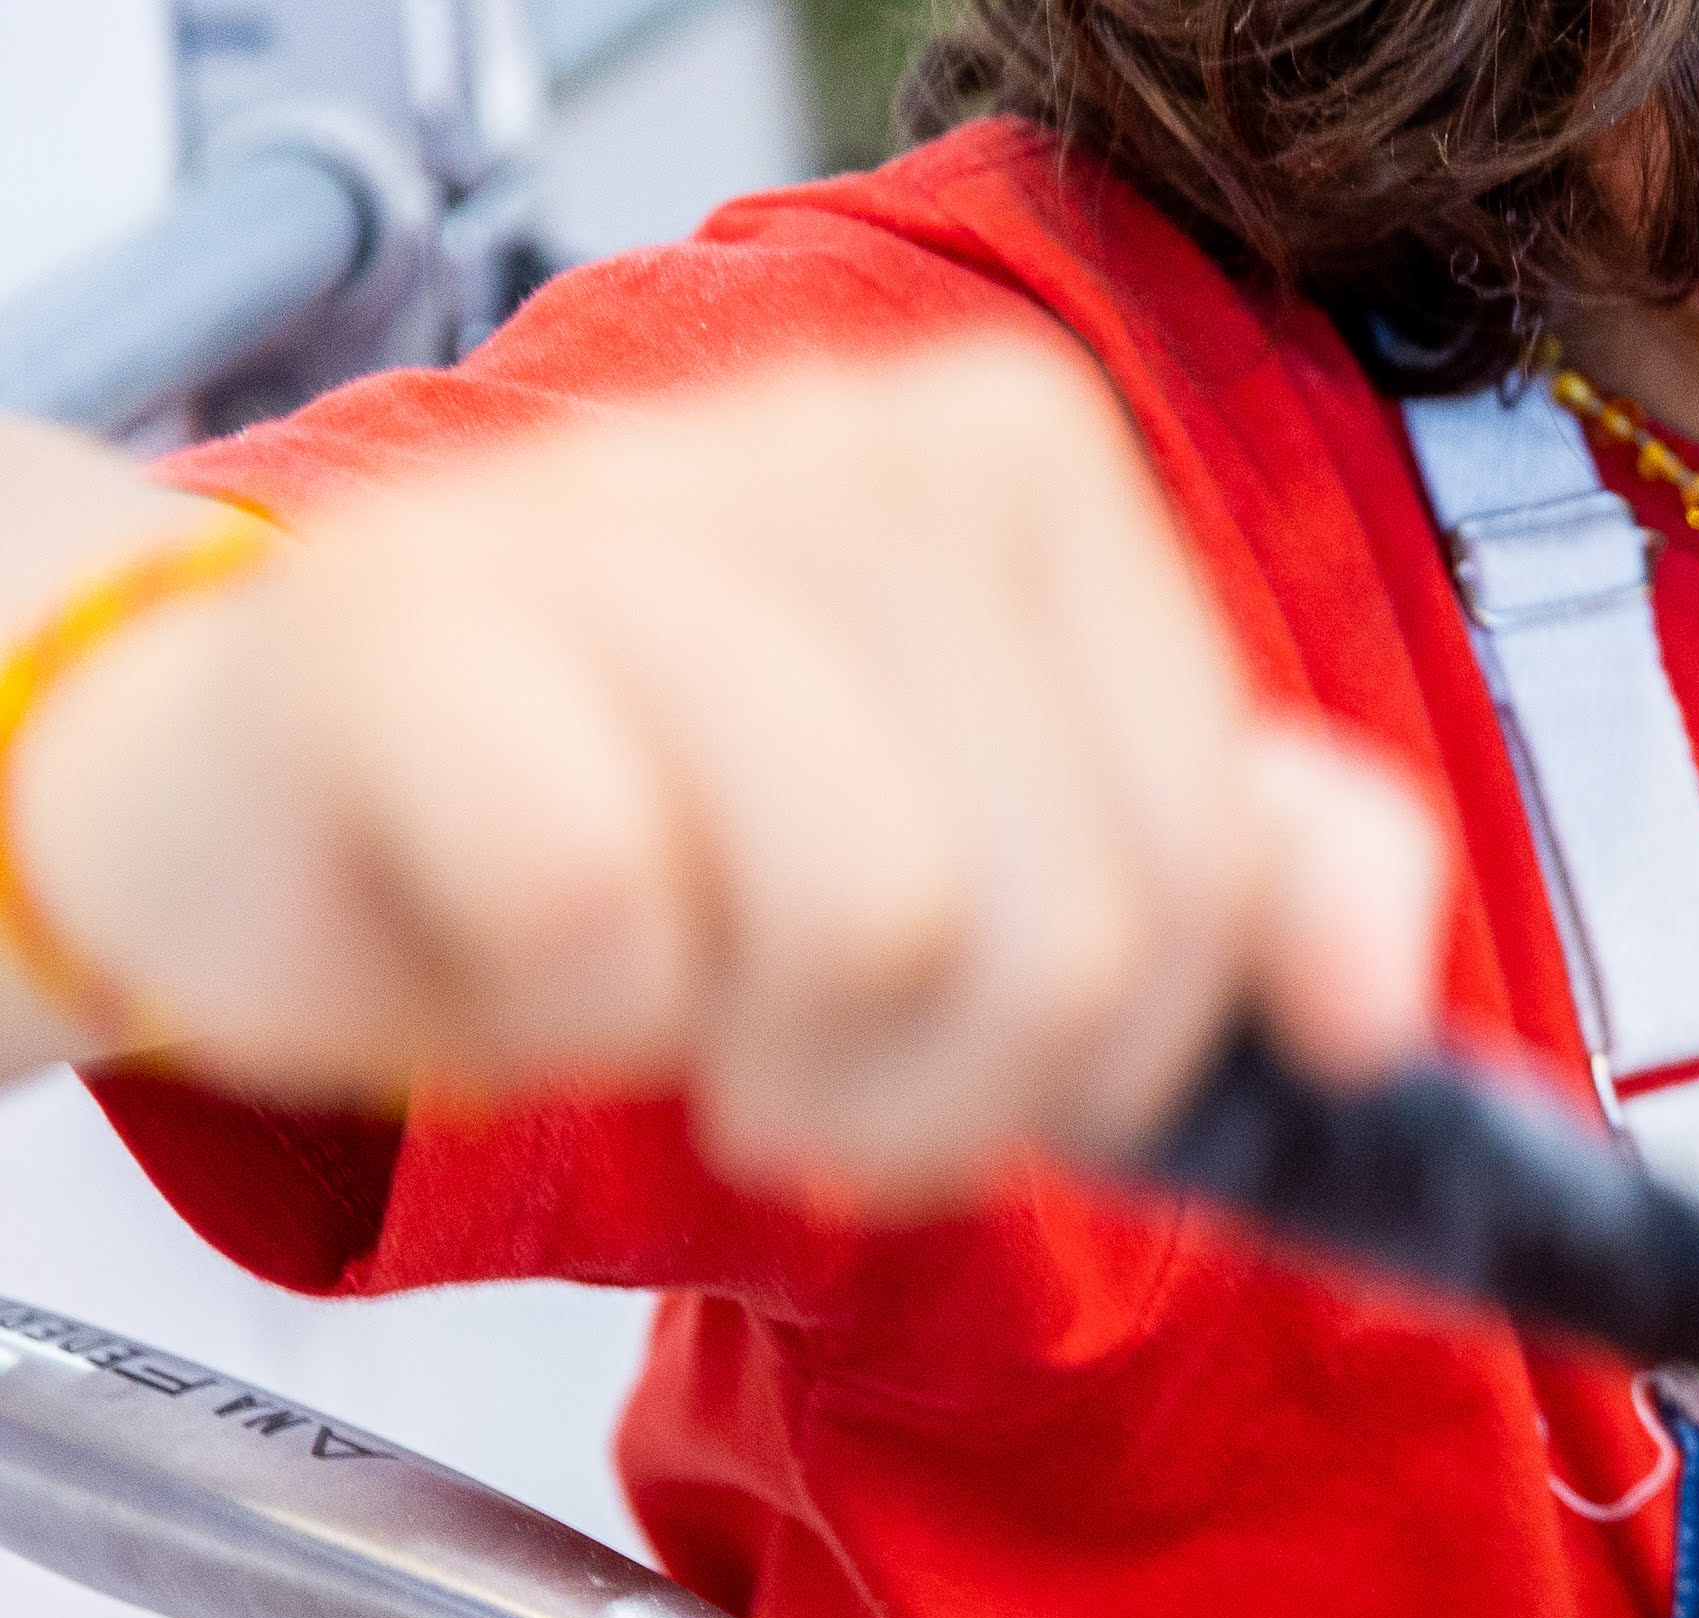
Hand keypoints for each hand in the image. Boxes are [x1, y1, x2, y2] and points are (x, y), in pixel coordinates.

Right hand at [2, 344, 1445, 1204]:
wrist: (300, 798)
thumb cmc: (673, 818)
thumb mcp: (1023, 859)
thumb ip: (1255, 889)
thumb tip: (1378, 1000)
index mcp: (1024, 463)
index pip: (1212, 871)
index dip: (1110, 1039)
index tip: (980, 1015)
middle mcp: (848, 436)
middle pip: (1071, 925)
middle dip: (949, 1081)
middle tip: (806, 1034)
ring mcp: (625, 512)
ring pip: (876, 925)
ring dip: (776, 1059)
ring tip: (685, 990)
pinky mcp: (412, 632)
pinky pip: (614, 922)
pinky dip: (573, 1010)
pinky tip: (524, 930)